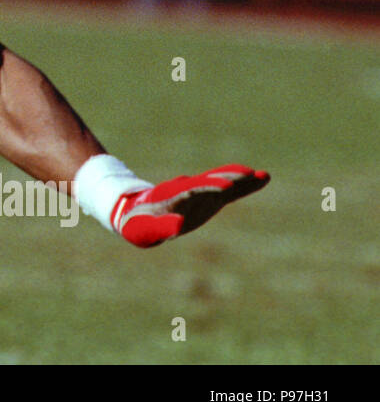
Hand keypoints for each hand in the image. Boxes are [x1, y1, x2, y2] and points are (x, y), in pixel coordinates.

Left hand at [112, 164, 268, 247]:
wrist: (139, 213)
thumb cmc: (142, 223)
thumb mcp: (147, 227)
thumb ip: (163, 225)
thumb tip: (178, 224)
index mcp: (175, 196)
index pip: (195, 189)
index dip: (210, 187)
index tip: (226, 186)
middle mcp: (190, 190)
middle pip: (211, 181)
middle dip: (227, 178)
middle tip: (248, 174)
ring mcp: (201, 192)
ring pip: (223, 182)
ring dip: (240, 178)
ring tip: (262, 175)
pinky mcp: (209, 197)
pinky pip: (229, 190)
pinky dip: (244, 186)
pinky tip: (262, 178)